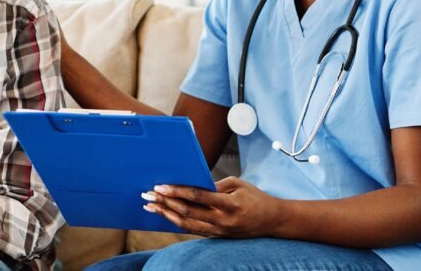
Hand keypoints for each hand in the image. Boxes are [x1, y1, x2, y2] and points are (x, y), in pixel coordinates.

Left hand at [141, 176, 283, 237]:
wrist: (272, 221)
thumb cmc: (255, 197)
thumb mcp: (237, 184)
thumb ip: (214, 185)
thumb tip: (190, 185)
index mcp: (229, 204)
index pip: (198, 197)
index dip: (177, 191)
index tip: (161, 186)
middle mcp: (222, 221)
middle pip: (187, 212)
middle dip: (165, 202)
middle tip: (147, 195)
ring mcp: (219, 231)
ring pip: (186, 225)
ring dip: (165, 214)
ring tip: (150, 206)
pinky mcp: (216, 236)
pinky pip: (192, 230)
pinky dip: (176, 222)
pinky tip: (164, 214)